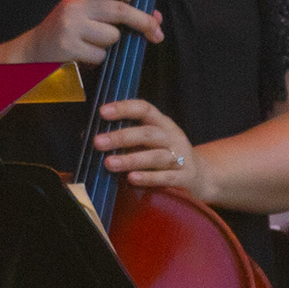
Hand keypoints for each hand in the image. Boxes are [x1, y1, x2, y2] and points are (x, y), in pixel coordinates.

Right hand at [17, 0, 161, 68]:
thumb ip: (117, 11)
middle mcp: (75, 5)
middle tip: (155, 32)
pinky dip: (97, 59)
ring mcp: (70, 26)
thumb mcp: (87, 14)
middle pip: (119, 10)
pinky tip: (83, 55)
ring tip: (93, 44)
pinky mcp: (68, 47)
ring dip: (110, 45)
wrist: (33, 52)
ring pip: (112, 36)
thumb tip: (156, 17)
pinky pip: (100, 55)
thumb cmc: (67, 32)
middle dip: (143, 22)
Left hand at [93, 97, 213, 205]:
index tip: (102, 112)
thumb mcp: (150, 141)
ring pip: (156, 156)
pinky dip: (148, 178)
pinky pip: (166, 177)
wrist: (201, 175)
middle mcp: (172, 137)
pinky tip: (131, 179)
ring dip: (131, 159)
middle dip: (121, 137)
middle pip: (147, 133)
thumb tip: (88, 135)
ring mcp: (180, 157)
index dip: (124, 108)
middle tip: (98, 142)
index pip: (144, 109)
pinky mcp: (185, 178)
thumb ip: (125, 138)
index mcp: (162, 123)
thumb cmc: (165, 155)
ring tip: (109, 163)